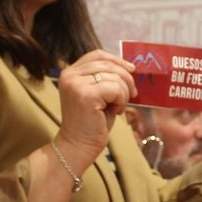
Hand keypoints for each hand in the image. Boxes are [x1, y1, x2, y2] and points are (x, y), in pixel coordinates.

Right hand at [56, 50, 136, 164]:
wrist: (78, 146)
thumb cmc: (91, 122)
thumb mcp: (97, 94)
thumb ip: (105, 77)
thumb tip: (129, 67)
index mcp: (70, 72)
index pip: (97, 55)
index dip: (117, 60)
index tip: (131, 70)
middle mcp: (69, 75)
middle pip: (108, 64)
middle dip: (126, 78)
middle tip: (132, 95)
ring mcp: (76, 84)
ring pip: (115, 76)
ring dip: (123, 93)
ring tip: (117, 107)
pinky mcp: (86, 95)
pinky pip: (116, 88)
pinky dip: (121, 100)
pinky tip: (115, 111)